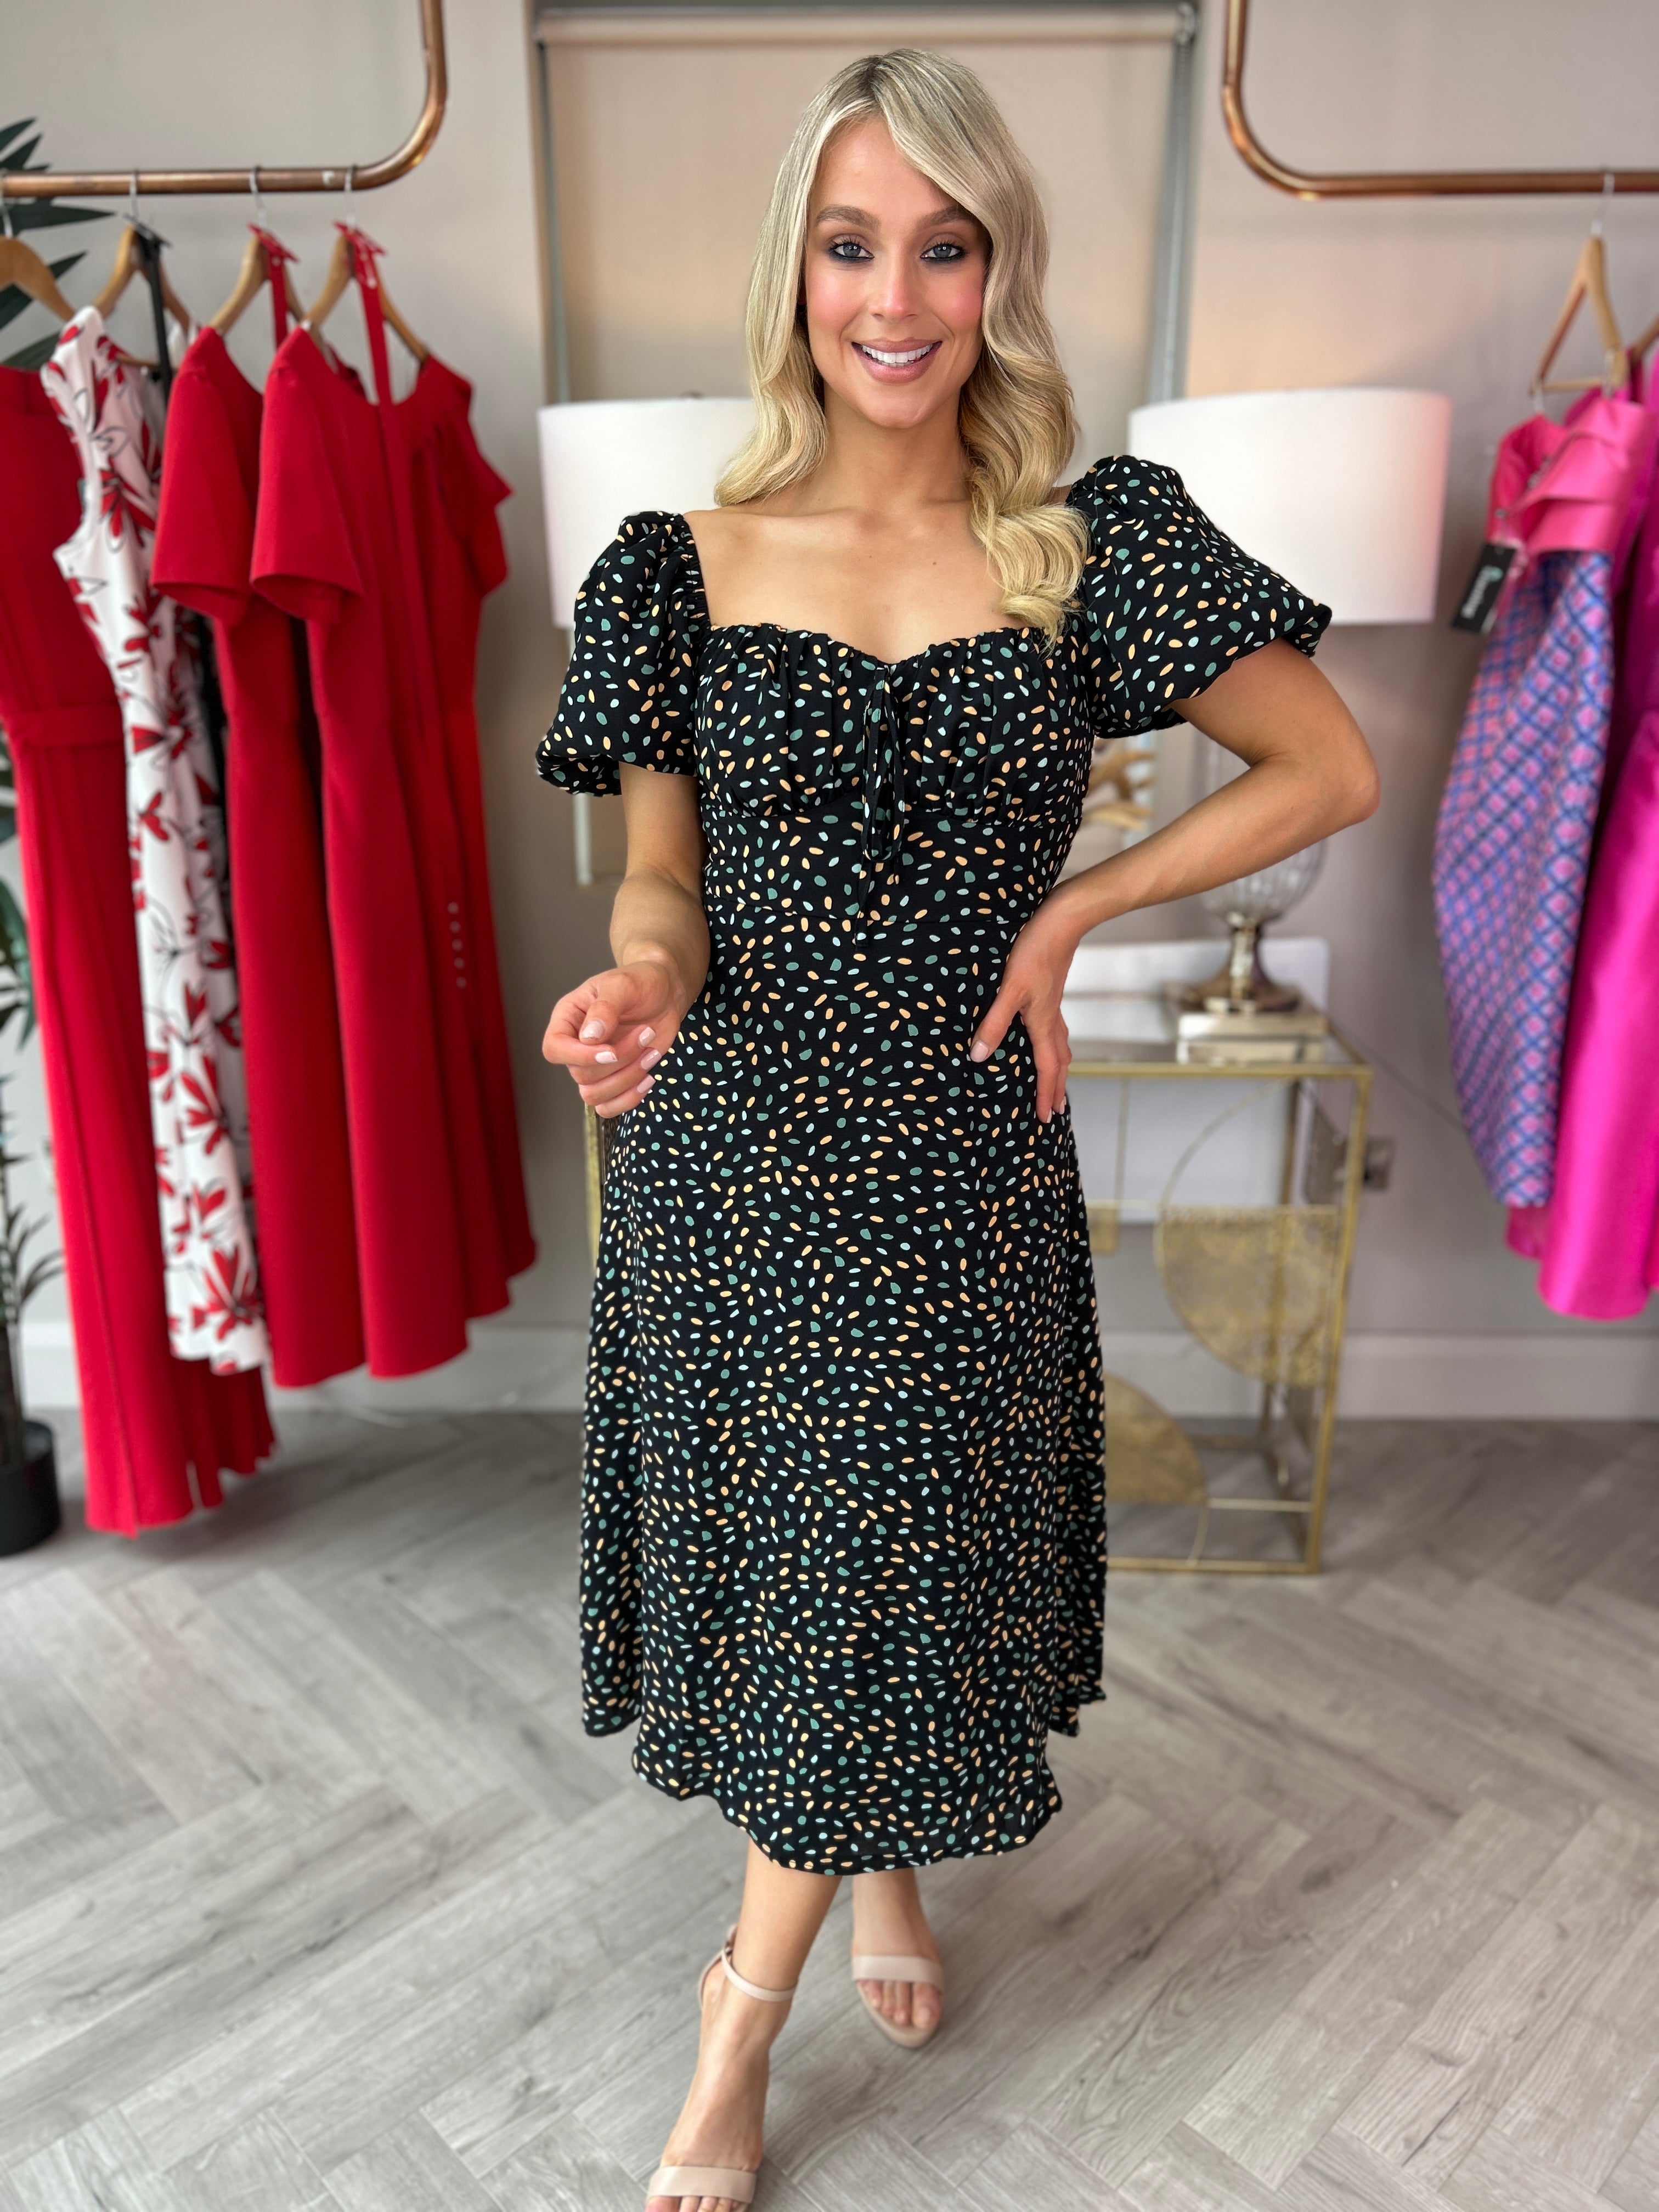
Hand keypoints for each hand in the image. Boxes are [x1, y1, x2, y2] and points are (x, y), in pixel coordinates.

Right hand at [542, 957, 687, 1117]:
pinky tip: (649, 1078)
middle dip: (620, 1059)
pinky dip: (629, 1100)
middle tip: (648, 1033)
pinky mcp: (614, 1079)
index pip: (554, 1049)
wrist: (665, 993)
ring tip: (651, 1053)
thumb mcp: (623, 984)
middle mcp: (576, 1045)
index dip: (580, 1057)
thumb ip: (605, 1008)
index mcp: (568, 1018)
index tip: (611, 1051)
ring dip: (627, 1080)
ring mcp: (594, 1066)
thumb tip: (589, 1037)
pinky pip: (608, 1108)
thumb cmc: (640, 982)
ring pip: (593, 1095)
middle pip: (581, 1074)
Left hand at [969, 905, 1080, 1123]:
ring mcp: (1053, 1005)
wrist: (1060, 920)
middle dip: (1057, 1088)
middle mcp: (1052, 1019)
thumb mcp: (1008, 990)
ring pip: (1060, 1046)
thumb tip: (978, 1056)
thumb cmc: (1034, 952)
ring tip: (1056, 1081)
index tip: (1047, 1118)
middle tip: (1057, 1111)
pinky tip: (1045, 1038)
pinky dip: (1054, 1045)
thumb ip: (994, 1023)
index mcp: (1043, 1023)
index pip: (1047, 1069)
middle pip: (1059, 1062)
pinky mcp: (1050, 992)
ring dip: (1058, 1068)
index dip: (1045, 1094)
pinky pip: (1055, 1029)